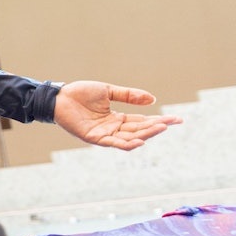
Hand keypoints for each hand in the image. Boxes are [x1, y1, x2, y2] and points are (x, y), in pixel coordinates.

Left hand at [52, 82, 180, 150]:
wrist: (59, 97)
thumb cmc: (80, 94)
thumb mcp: (108, 91)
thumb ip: (129, 96)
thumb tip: (153, 100)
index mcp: (117, 118)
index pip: (142, 121)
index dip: (159, 121)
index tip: (176, 119)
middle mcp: (113, 128)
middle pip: (139, 130)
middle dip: (157, 127)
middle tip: (173, 122)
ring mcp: (104, 134)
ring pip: (129, 137)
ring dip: (145, 134)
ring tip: (161, 127)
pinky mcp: (93, 138)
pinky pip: (112, 143)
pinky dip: (126, 144)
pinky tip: (140, 141)